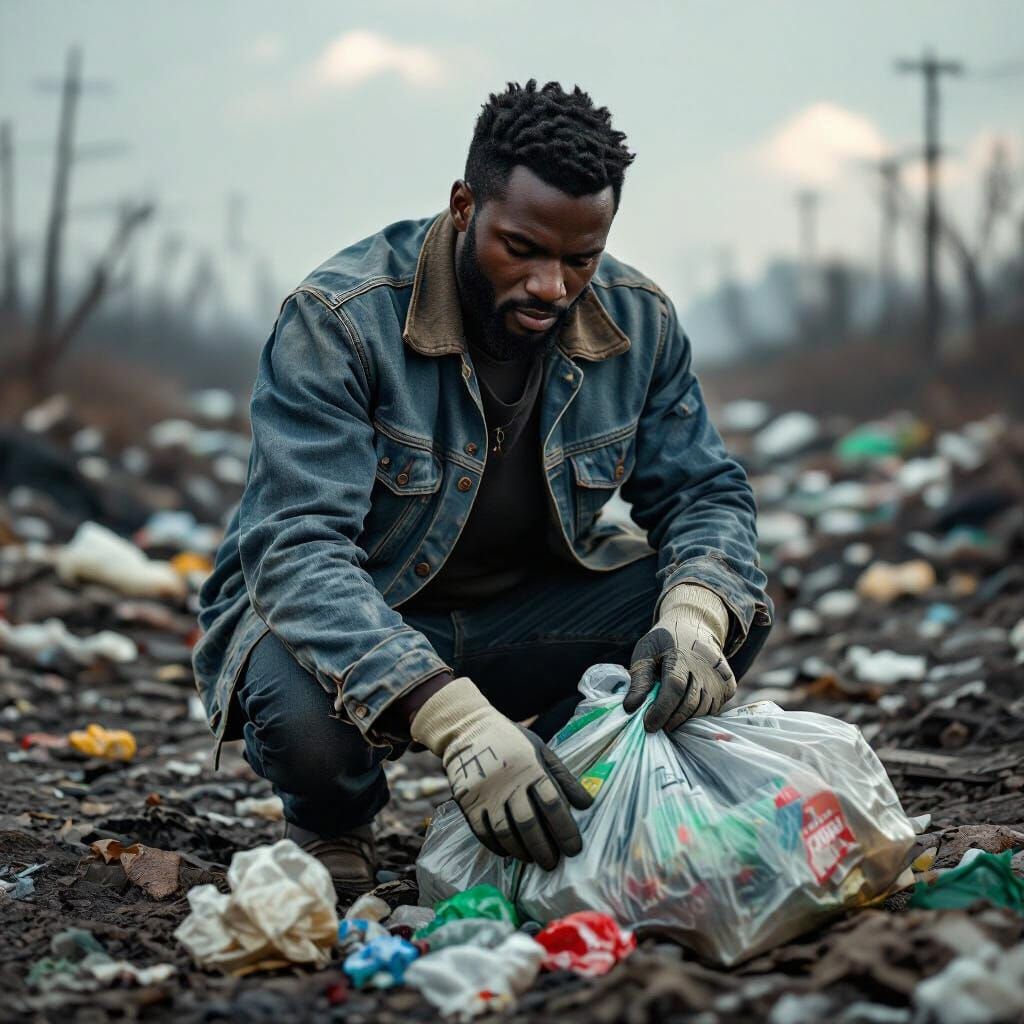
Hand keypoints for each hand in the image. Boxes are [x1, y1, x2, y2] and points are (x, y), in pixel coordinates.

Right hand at [411, 677, 592, 869]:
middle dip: (544, 848)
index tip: (574, 848)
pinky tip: (508, 852)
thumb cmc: (510, 739)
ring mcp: (487, 793)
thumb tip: (587, 804)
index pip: (553, 804)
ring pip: (506, 833)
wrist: (468, 728)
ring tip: (533, 860)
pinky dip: (497, 846)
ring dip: (522, 852)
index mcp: (532, 767)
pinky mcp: (468, 801)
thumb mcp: (541, 749)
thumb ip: (563, 777)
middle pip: (529, 824)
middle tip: (553, 863)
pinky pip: (483, 832)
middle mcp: (509, 782)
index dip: (566, 829)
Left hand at [625, 584, 734, 731]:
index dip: (661, 710)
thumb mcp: (645, 652)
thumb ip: (639, 680)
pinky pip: (712, 710)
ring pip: (702, 710)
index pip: (674, 688)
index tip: (649, 725)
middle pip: (689, 703)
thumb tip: (630, 708)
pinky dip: (697, 714)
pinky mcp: (728, 687)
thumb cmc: (665, 642)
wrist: (695, 626)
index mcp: (681, 656)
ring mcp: (719, 678)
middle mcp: (705, 667)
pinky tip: (684, 707)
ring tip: (668, 717)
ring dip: (683, 718)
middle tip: (656, 726)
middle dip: (671, 719)